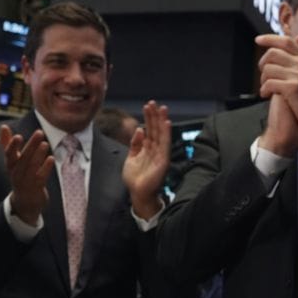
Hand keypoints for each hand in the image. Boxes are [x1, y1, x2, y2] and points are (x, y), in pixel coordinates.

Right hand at [0, 124, 52, 224]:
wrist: (25, 202)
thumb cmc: (19, 175)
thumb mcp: (12, 161)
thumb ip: (7, 143)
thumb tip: (3, 126)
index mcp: (10, 165)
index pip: (9, 154)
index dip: (12, 146)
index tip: (18, 136)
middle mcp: (16, 173)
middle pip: (23, 159)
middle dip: (31, 145)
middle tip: (39, 132)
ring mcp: (26, 181)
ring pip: (32, 167)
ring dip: (39, 155)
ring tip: (45, 143)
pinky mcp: (36, 188)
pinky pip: (41, 177)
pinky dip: (45, 168)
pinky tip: (51, 158)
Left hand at [122, 100, 170, 219]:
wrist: (138, 194)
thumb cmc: (135, 179)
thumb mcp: (131, 158)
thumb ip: (135, 144)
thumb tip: (138, 130)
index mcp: (148, 148)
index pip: (149, 130)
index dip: (148, 118)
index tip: (147, 106)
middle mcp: (155, 150)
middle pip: (156, 129)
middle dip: (155, 116)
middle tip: (154, 103)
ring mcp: (160, 154)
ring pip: (162, 134)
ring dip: (162, 121)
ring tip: (162, 108)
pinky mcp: (163, 160)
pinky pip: (165, 144)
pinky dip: (166, 134)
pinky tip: (166, 123)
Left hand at [255, 33, 297, 144]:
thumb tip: (285, 53)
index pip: (286, 41)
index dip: (270, 38)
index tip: (258, 40)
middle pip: (273, 53)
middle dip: (263, 63)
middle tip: (263, 75)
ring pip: (268, 69)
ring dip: (263, 80)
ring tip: (267, 89)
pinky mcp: (293, 88)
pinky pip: (269, 83)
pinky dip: (264, 90)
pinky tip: (267, 96)